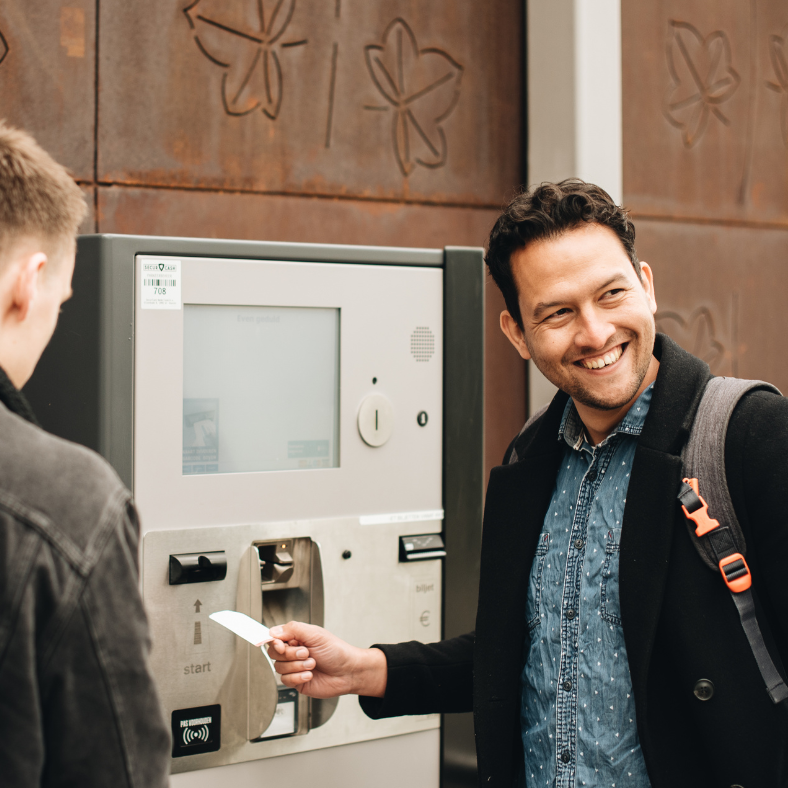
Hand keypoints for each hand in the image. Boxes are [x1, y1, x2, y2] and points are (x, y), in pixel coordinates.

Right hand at [267, 621, 386, 698]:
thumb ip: (293, 630)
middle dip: (290, 654)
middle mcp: (293, 652)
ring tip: (313, 664)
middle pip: (274, 654)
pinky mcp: (297, 682)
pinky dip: (298, 677)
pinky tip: (310, 674)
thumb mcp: (315, 634)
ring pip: (279, 668)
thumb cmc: (336, 651)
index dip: (275, 642)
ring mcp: (294, 667)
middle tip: (306, 653)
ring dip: (297, 666)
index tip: (281, 645)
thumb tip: (273, 631)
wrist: (348, 672)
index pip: (275, 638)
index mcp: (297, 638)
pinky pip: (286, 681)